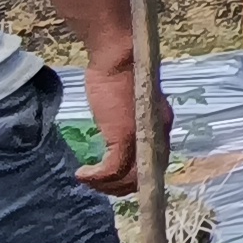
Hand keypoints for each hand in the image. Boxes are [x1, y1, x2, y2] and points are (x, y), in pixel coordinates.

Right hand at [78, 24, 142, 198]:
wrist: (119, 56)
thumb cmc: (120, 72)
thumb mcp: (130, 101)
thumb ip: (131, 118)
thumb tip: (120, 129)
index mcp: (160, 126)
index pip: (153, 162)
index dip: (136, 176)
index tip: (116, 180)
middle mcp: (157, 135)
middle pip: (144, 176)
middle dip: (120, 187)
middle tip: (99, 184)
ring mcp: (141, 138)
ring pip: (128, 179)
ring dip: (106, 186)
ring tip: (89, 181)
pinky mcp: (124, 137)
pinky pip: (112, 171)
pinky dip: (97, 178)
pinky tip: (82, 174)